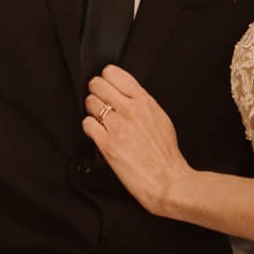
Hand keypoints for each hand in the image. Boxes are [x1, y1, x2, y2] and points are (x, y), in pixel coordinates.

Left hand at [82, 66, 193, 217]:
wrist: (167, 180)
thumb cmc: (166, 155)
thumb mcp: (161, 118)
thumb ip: (143, 104)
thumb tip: (128, 96)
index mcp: (144, 101)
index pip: (114, 73)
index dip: (106, 78)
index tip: (105, 84)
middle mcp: (130, 110)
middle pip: (97, 84)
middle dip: (95, 91)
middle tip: (99, 100)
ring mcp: (117, 126)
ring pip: (89, 102)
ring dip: (91, 110)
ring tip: (99, 119)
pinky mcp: (106, 144)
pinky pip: (87, 124)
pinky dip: (89, 127)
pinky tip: (97, 133)